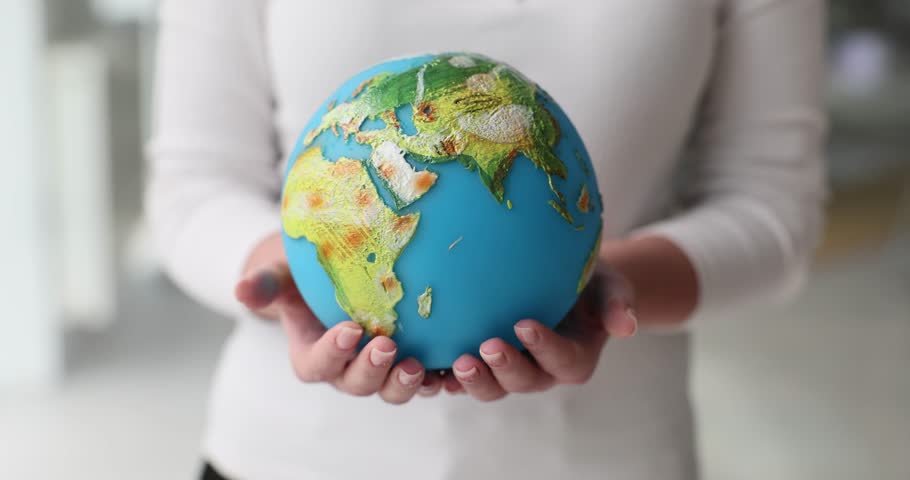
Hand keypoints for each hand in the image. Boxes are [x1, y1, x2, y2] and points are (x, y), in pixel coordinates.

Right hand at [235, 233, 442, 403]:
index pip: (317, 365)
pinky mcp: (406, 360)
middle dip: (372, 372)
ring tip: (422, 366)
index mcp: (312, 354)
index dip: (332, 353)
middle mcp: (345, 369)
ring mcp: (377, 368)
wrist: (331, 274)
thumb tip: (241, 289)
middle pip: (357, 385)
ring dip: (406, 384)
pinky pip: (422, 378)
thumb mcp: (280, 272)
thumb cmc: (301, 272)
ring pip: (390, 389)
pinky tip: (452, 365)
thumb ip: (264, 284)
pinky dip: (436, 377)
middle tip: (389, 347)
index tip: (349, 329)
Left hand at [447, 263, 637, 400]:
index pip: (563, 360)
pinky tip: (428, 364)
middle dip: (504, 369)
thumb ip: (618, 302)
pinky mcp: (482, 363)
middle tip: (485, 346)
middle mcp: (540, 371)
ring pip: (490, 386)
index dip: (545, 348)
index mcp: (573, 357)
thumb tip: (626, 325)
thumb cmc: (588, 279)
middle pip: (522, 382)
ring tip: (456, 362)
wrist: (560, 277)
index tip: (525, 324)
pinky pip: (463, 377)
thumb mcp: (610, 284)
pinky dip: (445, 376)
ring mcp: (509, 370)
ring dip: (473, 380)